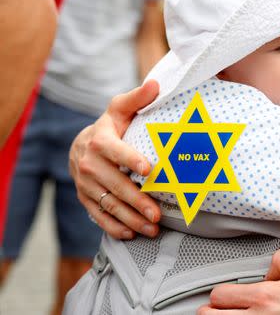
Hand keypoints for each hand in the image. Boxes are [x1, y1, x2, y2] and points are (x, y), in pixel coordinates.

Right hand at [69, 80, 161, 239]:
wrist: (83, 145)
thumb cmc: (111, 126)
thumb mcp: (120, 109)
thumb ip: (137, 98)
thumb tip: (156, 85)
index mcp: (100, 140)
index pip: (116, 151)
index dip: (131, 160)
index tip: (149, 169)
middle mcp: (90, 163)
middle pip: (115, 185)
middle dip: (137, 201)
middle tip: (158, 213)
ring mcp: (86, 184)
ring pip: (109, 204)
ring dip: (131, 219)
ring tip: (152, 227)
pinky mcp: (85, 198)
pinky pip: (98, 216)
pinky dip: (114, 227)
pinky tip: (131, 234)